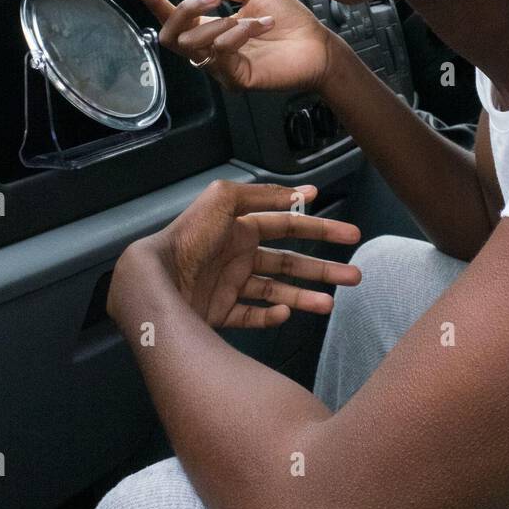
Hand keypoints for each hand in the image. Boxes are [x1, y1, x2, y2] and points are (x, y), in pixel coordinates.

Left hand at [107, 179, 361, 329]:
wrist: (154, 279)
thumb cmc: (189, 237)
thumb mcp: (225, 199)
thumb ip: (263, 194)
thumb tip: (303, 192)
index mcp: (241, 227)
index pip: (288, 225)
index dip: (319, 227)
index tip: (348, 234)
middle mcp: (238, 255)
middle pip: (290, 261)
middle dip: (322, 268)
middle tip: (354, 276)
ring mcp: (230, 286)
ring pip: (277, 290)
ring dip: (305, 296)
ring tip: (330, 304)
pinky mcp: (219, 313)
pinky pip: (251, 315)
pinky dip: (270, 316)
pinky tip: (285, 311)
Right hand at [130, 0, 336, 93]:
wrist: (317, 45)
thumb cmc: (290, 21)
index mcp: (211, 27)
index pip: (174, 17)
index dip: (153, 1)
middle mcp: (210, 48)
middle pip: (171, 37)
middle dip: (185, 11)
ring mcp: (221, 67)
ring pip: (194, 45)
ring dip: (222, 23)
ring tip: (254, 18)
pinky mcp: (236, 79)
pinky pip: (221, 53)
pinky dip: (238, 33)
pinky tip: (258, 27)